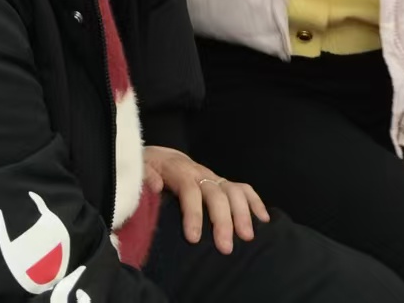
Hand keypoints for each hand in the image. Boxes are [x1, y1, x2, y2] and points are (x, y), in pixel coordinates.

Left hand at [143, 146, 268, 254]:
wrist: (159, 155)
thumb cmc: (148, 169)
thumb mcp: (139, 168)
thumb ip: (144, 176)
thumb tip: (155, 186)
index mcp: (178, 170)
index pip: (189, 190)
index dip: (193, 214)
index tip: (195, 239)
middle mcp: (199, 172)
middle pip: (216, 193)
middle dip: (223, 221)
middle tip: (225, 247)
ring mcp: (213, 176)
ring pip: (233, 190)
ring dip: (243, 213)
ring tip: (247, 237)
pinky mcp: (221, 182)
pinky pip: (242, 188)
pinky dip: (255, 202)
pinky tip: (263, 219)